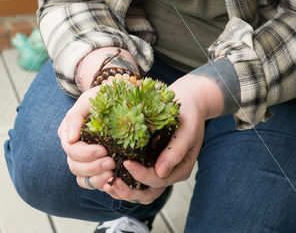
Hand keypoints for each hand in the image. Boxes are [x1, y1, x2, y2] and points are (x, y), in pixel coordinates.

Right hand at [57, 86, 115, 190]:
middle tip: (112, 162)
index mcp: (68, 133)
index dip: (86, 153)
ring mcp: (83, 159)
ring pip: (81, 177)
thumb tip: (71, 139)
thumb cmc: (100, 97)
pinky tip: (112, 180)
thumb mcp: (89, 100)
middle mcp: (72, 148)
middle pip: (75, 166)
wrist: (114, 97)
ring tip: (112, 172)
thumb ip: (76, 116)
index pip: (71, 150)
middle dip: (93, 166)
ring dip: (96, 177)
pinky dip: (99, 183)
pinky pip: (91, 182)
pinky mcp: (94, 167)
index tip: (104, 149)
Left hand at [100, 73, 222, 203]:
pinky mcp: (150, 162)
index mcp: (180, 169)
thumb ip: (175, 151)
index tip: (126, 162)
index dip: (141, 174)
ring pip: (141, 190)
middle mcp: (169, 173)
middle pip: (148, 192)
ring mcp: (159, 169)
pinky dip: (124, 180)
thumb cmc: (189, 114)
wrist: (190, 103)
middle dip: (129, 191)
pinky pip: (136, 179)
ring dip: (124, 190)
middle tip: (111, 181)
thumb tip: (161, 172)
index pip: (158, 180)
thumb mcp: (186, 131)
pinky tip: (109, 172)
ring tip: (106, 183)